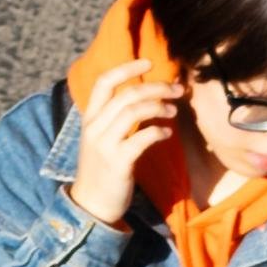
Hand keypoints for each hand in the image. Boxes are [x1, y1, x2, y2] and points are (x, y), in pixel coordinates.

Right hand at [67, 61, 186, 223]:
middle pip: (126, 94)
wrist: (91, 205)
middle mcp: (94, 127)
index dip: (126, 68)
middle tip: (177, 89)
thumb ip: (115, 118)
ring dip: (158, 107)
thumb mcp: (101, 138)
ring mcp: (104, 144)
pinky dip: (158, 131)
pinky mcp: (118, 162)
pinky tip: (167, 133)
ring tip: (174, 111)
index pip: (104, 82)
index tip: (149, 62)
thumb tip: (145, 97)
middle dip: (156, 87)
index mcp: (90, 117)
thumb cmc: (102, 169)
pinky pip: (141, 138)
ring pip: (132, 112)